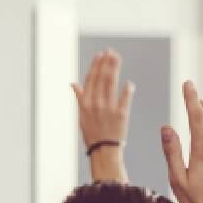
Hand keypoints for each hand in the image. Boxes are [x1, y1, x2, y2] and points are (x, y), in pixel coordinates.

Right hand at [73, 50, 132, 182]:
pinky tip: (129, 82)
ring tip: (117, 58)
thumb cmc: (92, 132)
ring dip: (114, 69)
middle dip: (106, 63)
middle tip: (111, 52)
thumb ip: (80, 97)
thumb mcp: (81, 115)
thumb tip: (73, 83)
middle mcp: (95, 104)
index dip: (95, 66)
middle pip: (101, 79)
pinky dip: (127, 90)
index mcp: (85, 103)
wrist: (103, 150)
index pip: (91, 80)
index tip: (100, 55)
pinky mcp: (121, 115)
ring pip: (111, 84)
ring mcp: (108, 109)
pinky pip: (124, 99)